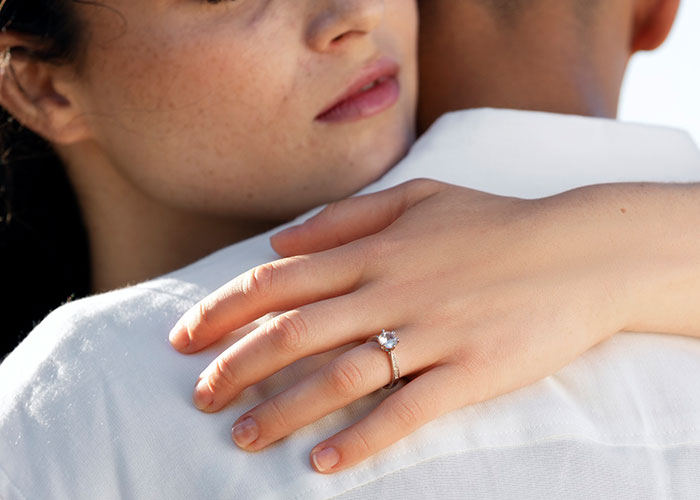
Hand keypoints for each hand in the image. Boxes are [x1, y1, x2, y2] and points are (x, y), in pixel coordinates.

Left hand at [169, 178, 633, 472]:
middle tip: (199, 397)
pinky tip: (323, 465)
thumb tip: (280, 241)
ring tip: (242, 439)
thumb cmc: (494, 223)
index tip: (186, 338)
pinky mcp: (470, 371)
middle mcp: (393, 289)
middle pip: (294, 332)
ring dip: (283, 411)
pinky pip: (405, 411)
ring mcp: (432, 332)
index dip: (224, 309)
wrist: (581, 251)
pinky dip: (360, 440)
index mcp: (376, 249)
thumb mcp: (419, 196)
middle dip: (237, 366)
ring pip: (339, 376)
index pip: (279, 280)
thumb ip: (346, 216)